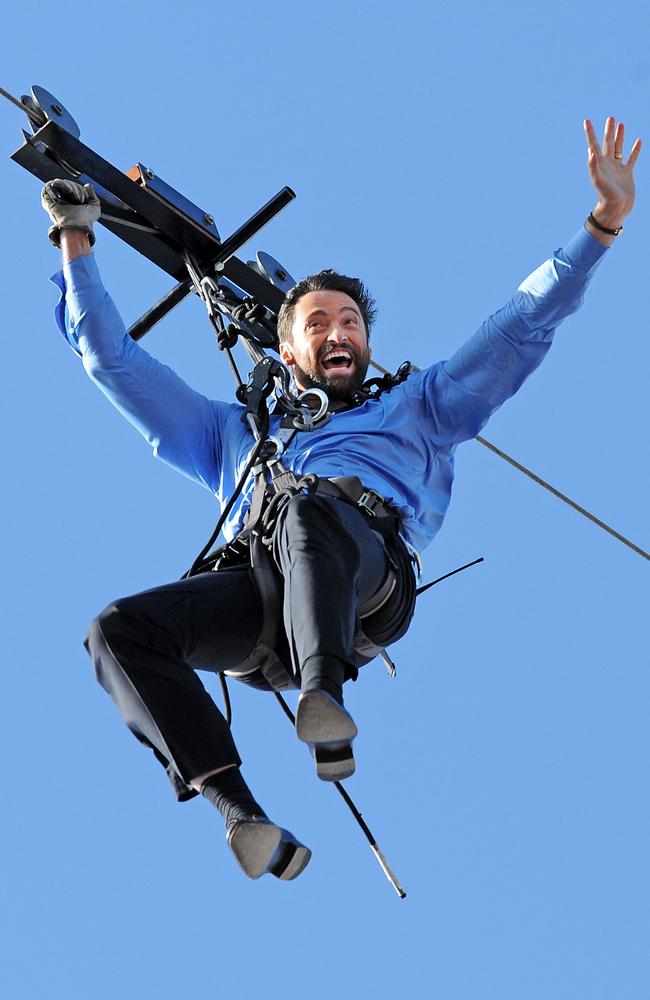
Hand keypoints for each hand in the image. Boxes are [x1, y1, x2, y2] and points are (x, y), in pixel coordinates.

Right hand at [41, 179, 100, 247]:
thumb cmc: (87, 220)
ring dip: (72, 187)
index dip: (80, 190)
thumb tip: (88, 184)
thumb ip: (92, 194)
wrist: (79, 225)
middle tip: (80, 201)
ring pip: (60, 182)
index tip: (84, 201)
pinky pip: (52, 183)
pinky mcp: (46, 198)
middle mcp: (59, 199)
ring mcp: (52, 198)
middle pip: (67, 183)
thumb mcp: (94, 206)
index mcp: (69, 201)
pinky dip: (63, 184)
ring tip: (76, 198)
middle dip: (77, 188)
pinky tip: (70, 192)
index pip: (73, 186)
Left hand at [583, 117, 641, 231]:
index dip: (590, 133)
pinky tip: (638, 141)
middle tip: (610, 118)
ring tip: (621, 124)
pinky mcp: (627, 174)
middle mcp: (607, 164)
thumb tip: (590, 151)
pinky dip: (635, 150)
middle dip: (608, 130)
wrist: (616, 209)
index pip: (593, 144)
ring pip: (619, 148)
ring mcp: (617, 168)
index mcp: (599, 164)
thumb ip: (593, 166)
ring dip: (619, 136)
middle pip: (607, 143)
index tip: (586, 121)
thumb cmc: (606, 196)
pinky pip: (631, 159)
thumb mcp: (598, 180)